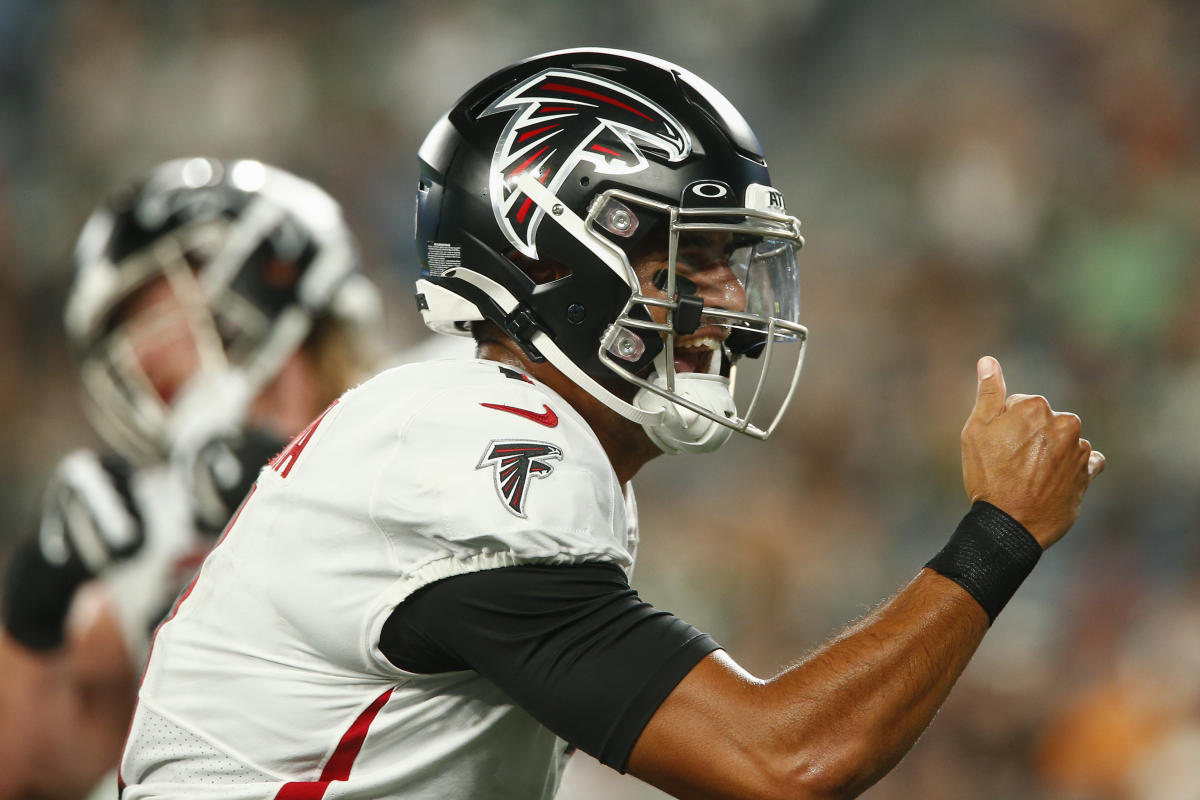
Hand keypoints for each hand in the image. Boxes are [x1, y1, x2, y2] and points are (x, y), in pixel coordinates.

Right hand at [960, 356, 1104, 548]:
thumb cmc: (988, 476)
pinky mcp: (1089, 472)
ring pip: (1061, 441)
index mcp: (1034, 406)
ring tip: (1029, 478)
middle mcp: (1063, 421)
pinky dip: (1071, 468)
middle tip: (1011, 464)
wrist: (1011, 524)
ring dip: (1049, 453)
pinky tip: (1053, 481)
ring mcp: (1080, 447)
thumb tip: (988, 361)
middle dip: (1029, 437)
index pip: (1019, 405)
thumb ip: (988, 393)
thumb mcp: (975, 431)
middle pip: (1043, 422)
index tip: (996, 447)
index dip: (1003, 426)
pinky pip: (1084, 461)